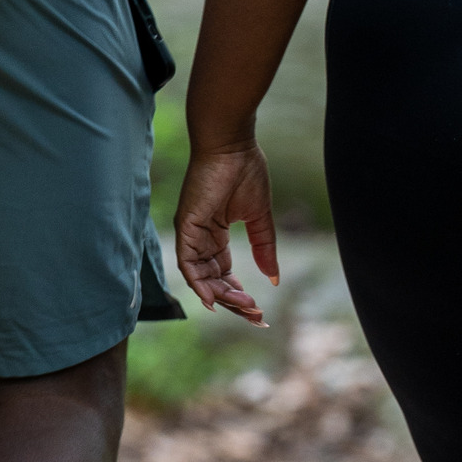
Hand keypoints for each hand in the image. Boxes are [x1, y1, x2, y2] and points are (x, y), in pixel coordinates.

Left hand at [173, 138, 279, 324]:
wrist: (233, 145)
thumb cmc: (246, 171)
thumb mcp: (258, 217)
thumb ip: (264, 246)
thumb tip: (274, 278)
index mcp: (215, 234)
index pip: (222, 273)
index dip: (238, 294)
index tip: (258, 310)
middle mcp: (200, 237)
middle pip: (213, 280)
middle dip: (234, 301)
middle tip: (257, 315)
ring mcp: (191, 232)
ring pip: (200, 277)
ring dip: (222, 295)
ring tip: (246, 307)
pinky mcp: (186, 225)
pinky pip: (188, 262)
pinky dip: (198, 282)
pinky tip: (213, 299)